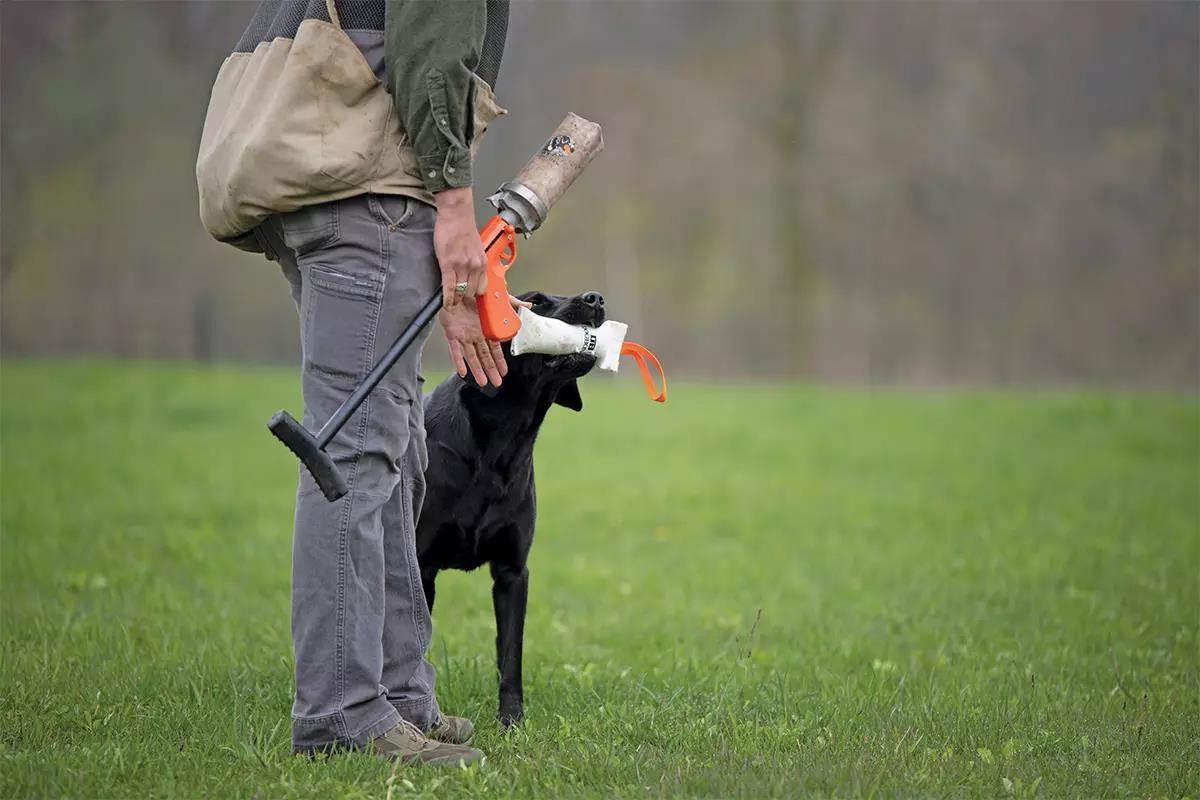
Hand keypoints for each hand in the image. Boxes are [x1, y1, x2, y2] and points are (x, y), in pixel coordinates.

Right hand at [434, 187, 485, 307]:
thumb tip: (468, 276)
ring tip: (450, 301)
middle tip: (456, 299)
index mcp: (482, 263)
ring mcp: (462, 266)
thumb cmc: (463, 229)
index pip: (481, 288)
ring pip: (460, 292)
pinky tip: (445, 302)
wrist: (456, 215)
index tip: (468, 298)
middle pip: (471, 293)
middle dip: (463, 297)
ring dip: (454, 299)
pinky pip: (449, 287)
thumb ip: (474, 263)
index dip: (473, 295)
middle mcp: (475, 266)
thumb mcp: (476, 249)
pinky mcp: (449, 264)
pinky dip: (447, 298)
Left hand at [439, 294, 531, 387]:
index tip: (505, 372)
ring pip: (471, 357)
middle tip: (497, 384)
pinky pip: (455, 350)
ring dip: (477, 370)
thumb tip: (529, 307)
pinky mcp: (452, 333)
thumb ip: (513, 305)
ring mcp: (464, 336)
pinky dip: (458, 361)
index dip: (500, 361)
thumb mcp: (497, 299)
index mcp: (486, 330)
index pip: (494, 349)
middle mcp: (476, 336)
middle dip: (491, 370)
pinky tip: (463, 372)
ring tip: (483, 383)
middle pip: (484, 357)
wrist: (459, 285)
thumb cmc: (476, 293)